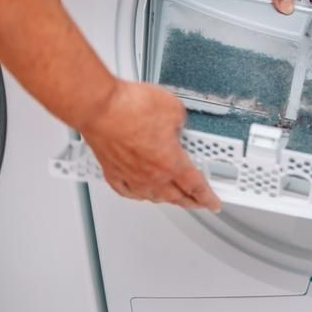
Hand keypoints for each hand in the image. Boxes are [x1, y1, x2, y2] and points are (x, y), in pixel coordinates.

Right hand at [78, 80, 220, 211]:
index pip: (196, 186)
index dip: (208, 197)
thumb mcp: (173, 109)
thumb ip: (180, 122)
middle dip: (190, 202)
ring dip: (165, 200)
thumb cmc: (130, 107)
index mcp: (171, 162)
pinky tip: (137, 193)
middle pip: (175, 196)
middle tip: (197, 204)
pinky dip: (136, 195)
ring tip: (172, 199)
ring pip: (152, 196)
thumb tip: (177, 123)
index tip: (213, 203)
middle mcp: (151, 174)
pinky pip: (126, 190)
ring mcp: (130, 175)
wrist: (98, 107)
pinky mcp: (111, 169)